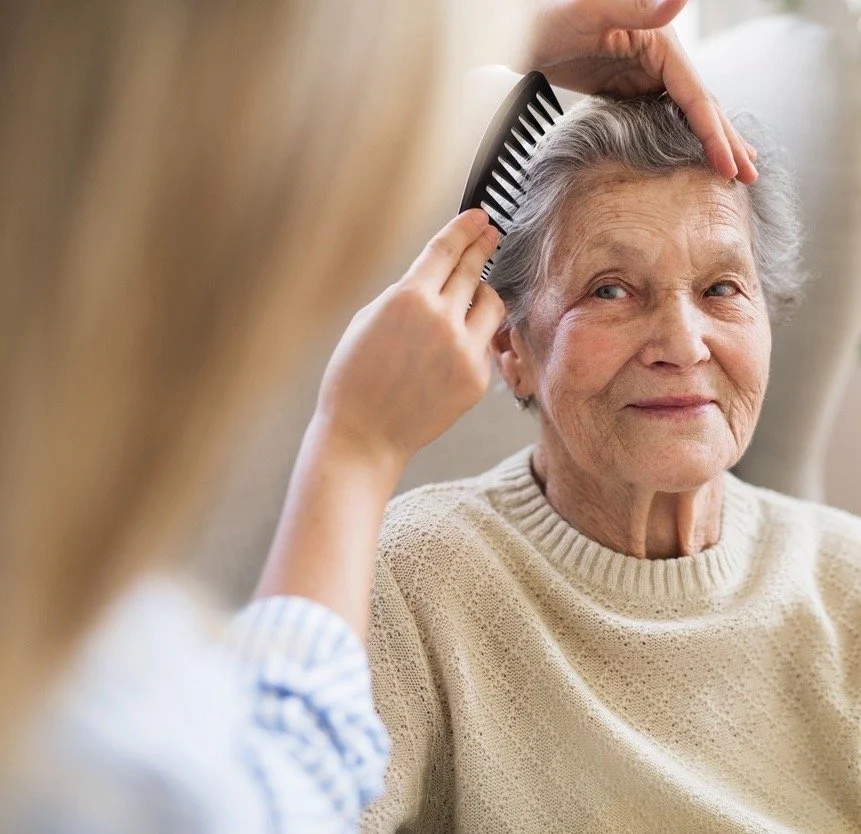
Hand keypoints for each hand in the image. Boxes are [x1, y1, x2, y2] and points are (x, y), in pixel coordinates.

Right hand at [313, 209, 504, 472]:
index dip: (465, 228)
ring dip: (483, 293)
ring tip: (474, 294)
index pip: (446, 250)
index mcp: (407, 299)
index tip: (478, 217)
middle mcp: (441, 320)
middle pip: (473, 270)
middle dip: (482, 247)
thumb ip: (405, 295)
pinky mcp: (477, 378)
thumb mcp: (368, 320)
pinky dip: (474, 336)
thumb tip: (434, 279)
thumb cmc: (355, 380)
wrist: (364, 434)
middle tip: (491, 234)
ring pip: (491, 304)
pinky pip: (484, 343)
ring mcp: (464, 350)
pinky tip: (454, 345)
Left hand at [519, 0, 757, 183]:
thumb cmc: (553, 14)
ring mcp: (645, 73)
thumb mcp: (594, 9)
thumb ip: (640, 8)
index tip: (731, 167)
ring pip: (687, 114)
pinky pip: (663, 116)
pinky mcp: (628, 87)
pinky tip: (691, 151)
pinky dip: (682, 136)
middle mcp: (661, 58)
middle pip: (702, 106)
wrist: (521, 28)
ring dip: (711, 140)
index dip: (715, 135)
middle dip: (727, 142)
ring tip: (735, 166)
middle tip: (750, 176)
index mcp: (662, 45)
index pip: (697, 98)